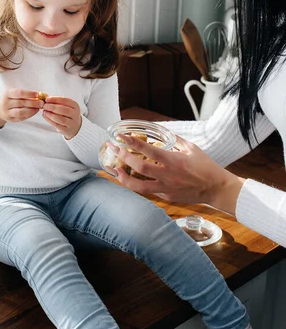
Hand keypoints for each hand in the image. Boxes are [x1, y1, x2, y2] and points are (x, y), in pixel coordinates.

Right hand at [0, 89, 42, 127]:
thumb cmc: (9, 99)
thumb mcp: (12, 93)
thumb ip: (24, 94)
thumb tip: (39, 95)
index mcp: (7, 94)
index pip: (19, 93)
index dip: (29, 94)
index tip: (37, 94)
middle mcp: (5, 103)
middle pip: (21, 103)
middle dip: (33, 103)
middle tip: (42, 103)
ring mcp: (7, 112)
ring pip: (21, 112)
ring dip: (32, 110)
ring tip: (39, 108)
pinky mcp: (10, 119)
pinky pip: (21, 118)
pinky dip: (29, 115)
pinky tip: (34, 112)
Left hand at [42, 96, 81, 139]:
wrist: (74, 127)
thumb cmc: (67, 114)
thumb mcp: (66, 106)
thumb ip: (57, 103)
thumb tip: (46, 100)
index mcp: (75, 106)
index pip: (65, 101)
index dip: (55, 99)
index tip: (47, 99)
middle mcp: (75, 114)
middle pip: (64, 110)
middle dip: (52, 107)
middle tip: (45, 106)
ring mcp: (72, 123)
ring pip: (61, 119)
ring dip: (51, 115)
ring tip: (44, 111)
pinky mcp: (67, 130)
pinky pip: (57, 125)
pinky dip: (49, 120)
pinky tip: (45, 116)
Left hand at [108, 134, 244, 214]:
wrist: (216, 189)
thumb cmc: (206, 166)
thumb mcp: (192, 148)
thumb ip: (175, 140)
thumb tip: (163, 131)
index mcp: (174, 161)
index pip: (148, 150)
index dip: (132, 143)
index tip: (121, 136)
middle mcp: (168, 176)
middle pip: (139, 167)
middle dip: (123, 157)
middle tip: (113, 149)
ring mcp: (166, 189)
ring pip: (138, 186)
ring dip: (123, 178)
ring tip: (113, 170)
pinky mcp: (167, 197)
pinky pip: (148, 191)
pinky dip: (137, 184)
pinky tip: (129, 178)